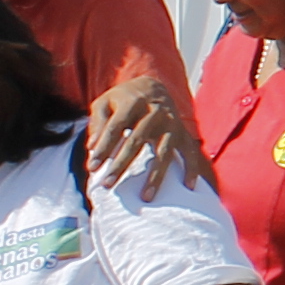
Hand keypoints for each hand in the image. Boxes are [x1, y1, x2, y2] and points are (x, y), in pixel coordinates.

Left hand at [82, 75, 205, 190]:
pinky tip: (188, 186)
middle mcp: (155, 112)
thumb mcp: (105, 103)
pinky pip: (190, 152)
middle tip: (108, 185)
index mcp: (133, 102)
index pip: (115, 127)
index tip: (92, 168)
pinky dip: (192, 169)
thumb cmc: (124, 100)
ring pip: (164, 151)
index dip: (103, 147)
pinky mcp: (183, 132)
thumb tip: (93, 148)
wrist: (153, 86)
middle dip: (121, 164)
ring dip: (155, 175)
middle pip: (137, 141)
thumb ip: (98, 123)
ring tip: (146, 197)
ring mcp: (172, 123)